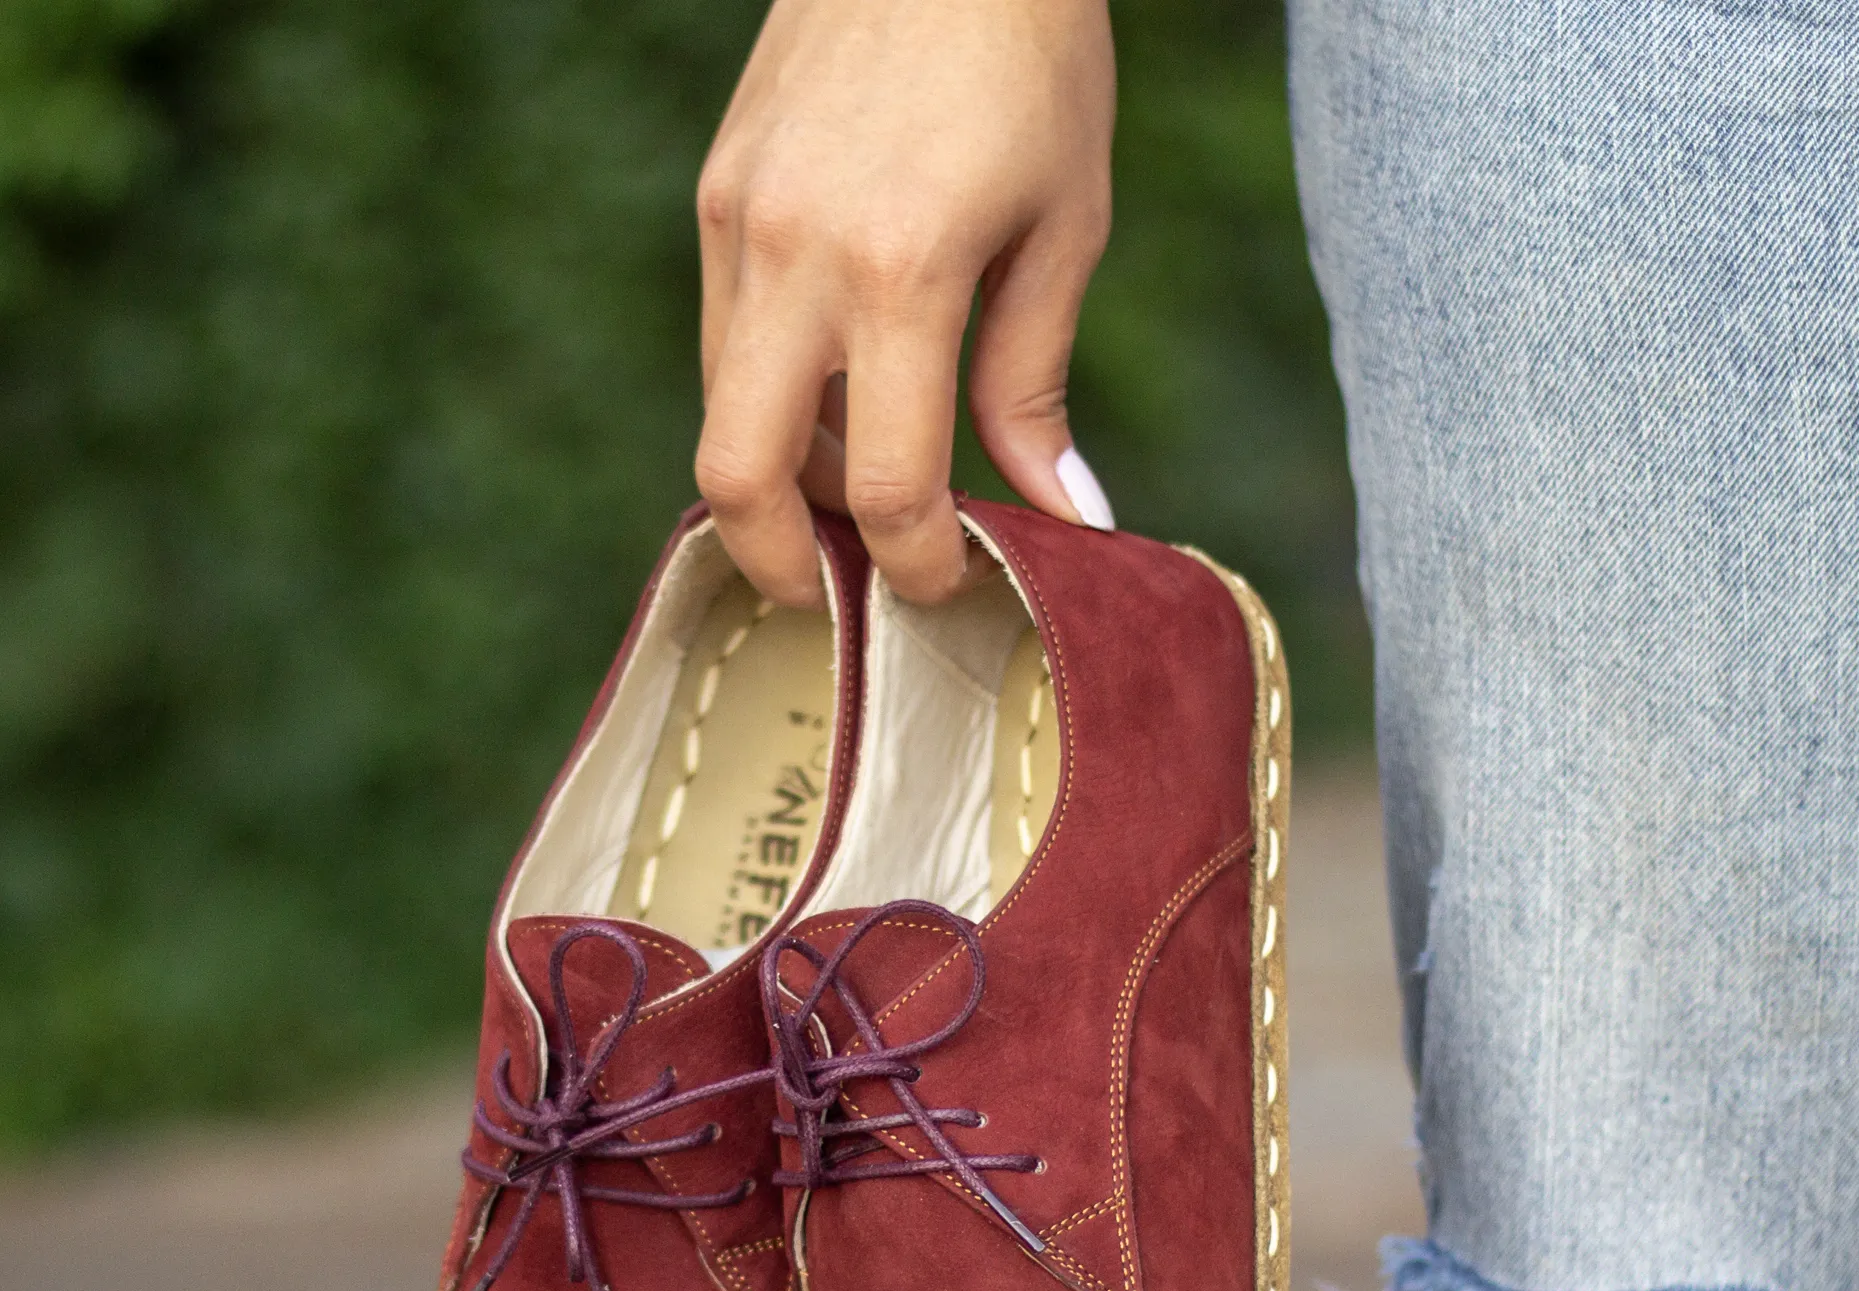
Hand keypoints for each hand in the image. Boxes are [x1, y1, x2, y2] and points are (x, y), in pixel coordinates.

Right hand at [694, 0, 1115, 606]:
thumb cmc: (1031, 53)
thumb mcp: (1065, 224)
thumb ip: (1035, 383)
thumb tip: (1062, 516)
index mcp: (899, 272)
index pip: (884, 485)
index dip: (917, 563)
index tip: (948, 583)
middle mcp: (793, 253)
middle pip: (738, 476)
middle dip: (785, 564)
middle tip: (843, 592)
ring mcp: (737, 221)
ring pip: (719, 412)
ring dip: (778, 481)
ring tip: (851, 497)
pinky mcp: (717, 194)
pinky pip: (720, 341)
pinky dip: (765, 401)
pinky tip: (829, 401)